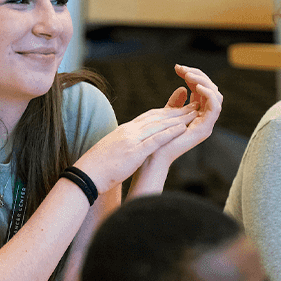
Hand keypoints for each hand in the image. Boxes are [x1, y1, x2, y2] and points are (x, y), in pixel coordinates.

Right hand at [74, 104, 197, 192]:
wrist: (86, 175)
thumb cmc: (96, 167)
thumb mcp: (111, 150)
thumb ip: (122, 144)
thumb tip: (128, 145)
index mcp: (124, 131)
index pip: (148, 117)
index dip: (165, 112)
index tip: (178, 109)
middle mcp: (129, 131)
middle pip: (157, 117)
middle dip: (176, 111)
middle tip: (193, 105)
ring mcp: (131, 140)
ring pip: (159, 124)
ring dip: (178, 118)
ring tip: (194, 113)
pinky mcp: (134, 152)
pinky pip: (155, 140)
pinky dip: (170, 132)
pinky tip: (182, 128)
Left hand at [148, 64, 222, 168]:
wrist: (152, 157)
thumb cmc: (157, 139)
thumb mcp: (167, 115)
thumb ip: (176, 103)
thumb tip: (183, 87)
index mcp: (196, 113)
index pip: (202, 88)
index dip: (192, 75)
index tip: (177, 68)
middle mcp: (204, 117)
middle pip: (212, 89)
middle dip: (199, 75)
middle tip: (183, 70)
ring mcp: (206, 123)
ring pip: (216, 95)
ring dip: (204, 82)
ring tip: (189, 76)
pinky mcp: (205, 129)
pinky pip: (215, 107)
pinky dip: (208, 94)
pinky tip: (195, 87)